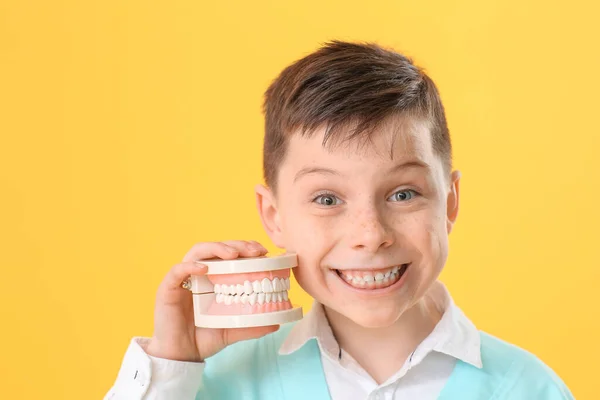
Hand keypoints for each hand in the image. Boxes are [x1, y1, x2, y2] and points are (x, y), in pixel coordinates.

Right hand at [145, 241, 278, 361]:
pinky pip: (177, 270)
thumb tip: (277, 322)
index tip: (263, 252)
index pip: (230, 254)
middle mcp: (199, 274)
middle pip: (217, 248)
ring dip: (216, 248)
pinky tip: (204, 268)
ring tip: (233, 254)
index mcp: (215, 278)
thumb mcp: (233, 330)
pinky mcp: (168, 288)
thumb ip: (252, 325)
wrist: (181, 357)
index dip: (246, 248)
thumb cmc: (204, 338)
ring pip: (198, 251)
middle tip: (254, 251)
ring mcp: (184, 279)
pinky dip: (190, 265)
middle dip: (237, 245)